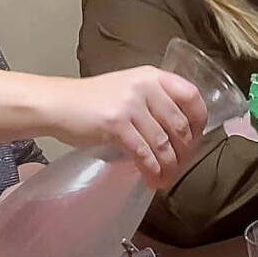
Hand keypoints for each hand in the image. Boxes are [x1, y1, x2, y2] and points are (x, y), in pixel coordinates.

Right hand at [54, 68, 206, 185]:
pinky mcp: (116, 124)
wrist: (58, 104)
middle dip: (184, 152)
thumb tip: (181, 134)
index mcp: (152, 76)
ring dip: (169, 167)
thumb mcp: (129, 89)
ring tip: (165, 179)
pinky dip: (151, 170)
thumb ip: (154, 103)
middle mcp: (145, 87)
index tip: (195, 141)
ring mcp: (131, 105)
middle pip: (180, 125)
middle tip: (179, 167)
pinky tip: (152, 180)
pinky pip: (144, 153)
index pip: (191, 96)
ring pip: (163, 143)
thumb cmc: (92, 101)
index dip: (199, 123)